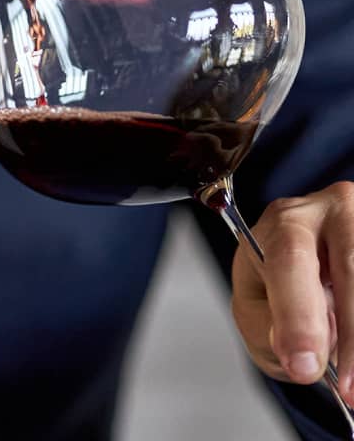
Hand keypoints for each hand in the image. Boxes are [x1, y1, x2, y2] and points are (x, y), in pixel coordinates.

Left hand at [231, 182, 353, 401]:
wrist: (310, 270)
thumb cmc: (278, 285)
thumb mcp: (256, 308)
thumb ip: (269, 328)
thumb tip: (301, 355)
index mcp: (284, 222)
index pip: (290, 258)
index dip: (299, 316)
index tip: (304, 366)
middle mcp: (332, 211)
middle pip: (350, 264)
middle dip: (351, 336)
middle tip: (348, 389)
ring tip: (352, 381)